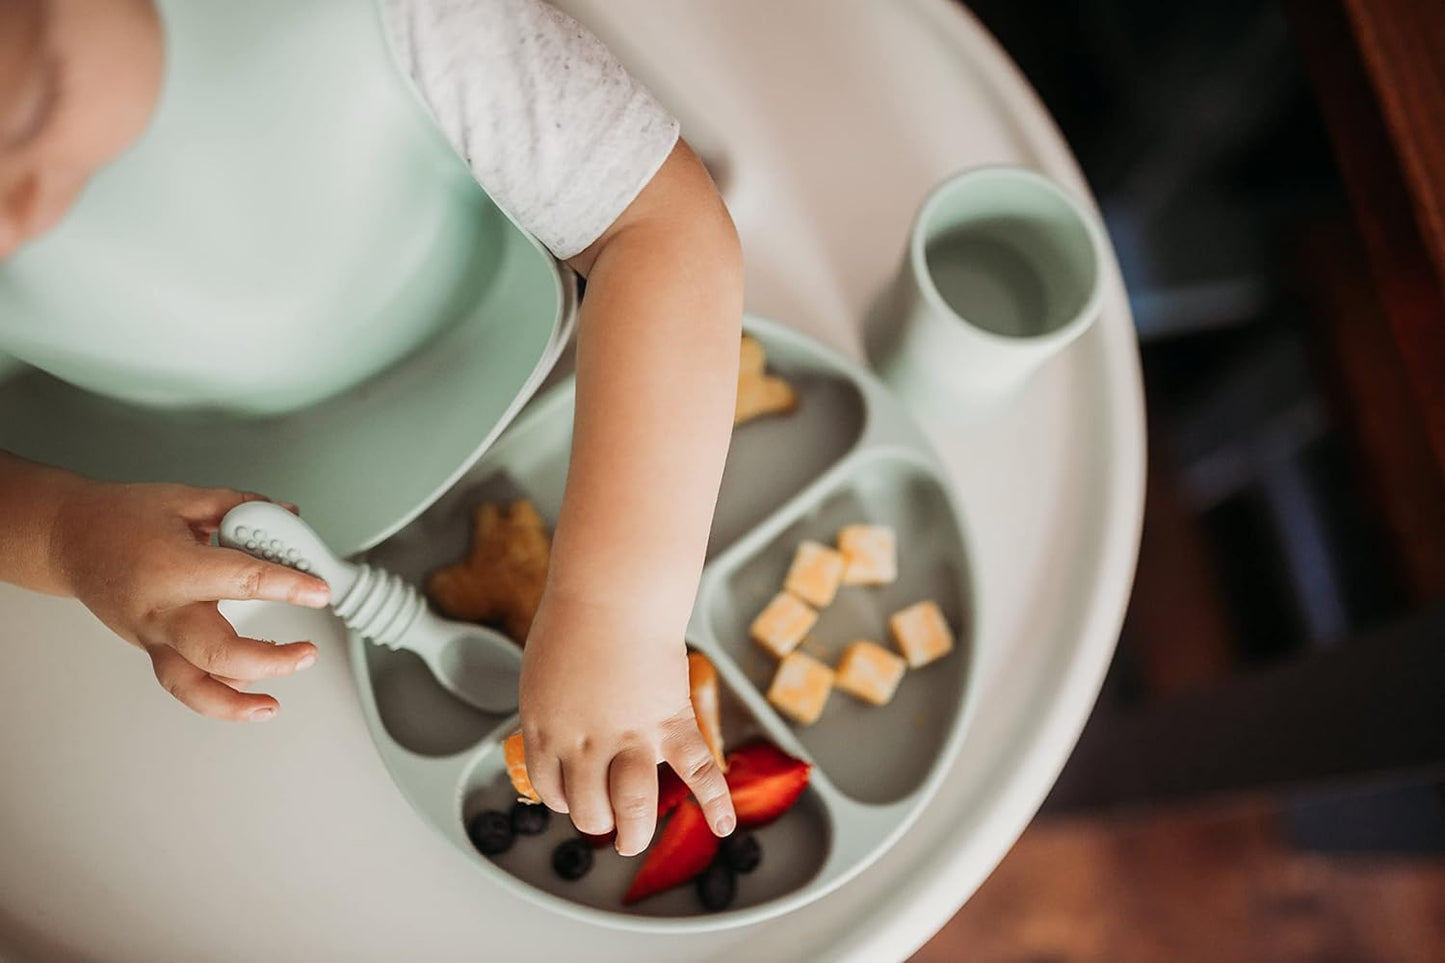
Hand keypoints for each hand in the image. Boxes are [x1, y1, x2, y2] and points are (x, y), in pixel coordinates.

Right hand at [51, 481, 331, 721]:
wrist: (67, 539)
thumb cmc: (119, 518)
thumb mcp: (184, 499)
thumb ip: (240, 507)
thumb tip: (287, 515)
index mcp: (175, 567)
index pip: (242, 580)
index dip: (287, 587)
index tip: (319, 592)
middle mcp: (162, 610)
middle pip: (217, 653)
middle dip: (269, 661)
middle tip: (307, 653)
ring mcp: (152, 636)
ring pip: (190, 687)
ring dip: (235, 704)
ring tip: (272, 705)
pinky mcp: (149, 648)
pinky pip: (184, 682)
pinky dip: (217, 694)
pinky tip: (248, 692)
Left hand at [518, 592, 735, 855]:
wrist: (613, 595)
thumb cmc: (575, 621)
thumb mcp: (542, 672)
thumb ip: (552, 710)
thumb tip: (559, 729)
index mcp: (547, 731)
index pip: (550, 790)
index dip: (563, 800)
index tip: (573, 799)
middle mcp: (585, 745)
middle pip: (588, 810)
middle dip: (597, 822)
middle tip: (607, 824)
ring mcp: (630, 738)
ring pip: (633, 807)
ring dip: (634, 832)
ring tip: (633, 841)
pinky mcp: (670, 724)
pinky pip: (697, 771)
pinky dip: (715, 801)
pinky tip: (723, 825)